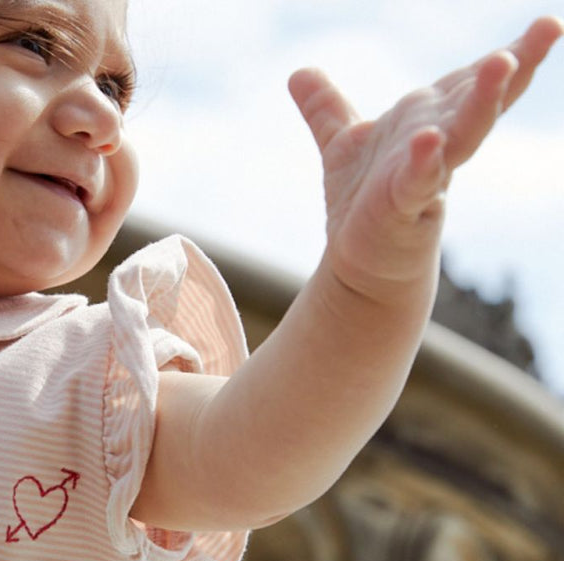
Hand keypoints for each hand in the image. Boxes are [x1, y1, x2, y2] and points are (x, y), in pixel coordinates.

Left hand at [288, 17, 562, 305]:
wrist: (358, 261)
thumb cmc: (363, 202)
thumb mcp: (344, 146)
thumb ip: (326, 109)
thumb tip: (298, 74)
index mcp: (430, 121)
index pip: (469, 81)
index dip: (507, 53)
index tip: (543, 24)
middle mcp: (436, 143)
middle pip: (480, 101)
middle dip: (512, 67)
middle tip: (547, 28)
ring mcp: (424, 176)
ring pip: (461, 135)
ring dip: (482, 101)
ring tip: (503, 63)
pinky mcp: (403, 208)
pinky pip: (417, 181)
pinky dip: (423, 161)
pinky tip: (429, 140)